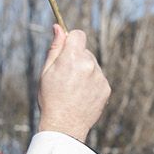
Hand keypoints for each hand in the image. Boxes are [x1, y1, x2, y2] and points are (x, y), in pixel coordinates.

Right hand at [37, 26, 110, 140]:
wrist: (64, 126)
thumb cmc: (51, 98)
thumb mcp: (46, 71)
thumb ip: (55, 48)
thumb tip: (58, 27)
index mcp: (72, 57)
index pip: (78, 35)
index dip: (71, 40)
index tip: (67, 49)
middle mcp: (89, 64)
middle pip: (85, 51)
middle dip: (77, 58)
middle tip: (66, 76)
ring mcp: (100, 77)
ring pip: (93, 65)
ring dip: (85, 71)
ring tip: (73, 89)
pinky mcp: (106, 88)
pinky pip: (99, 78)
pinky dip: (92, 83)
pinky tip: (81, 95)